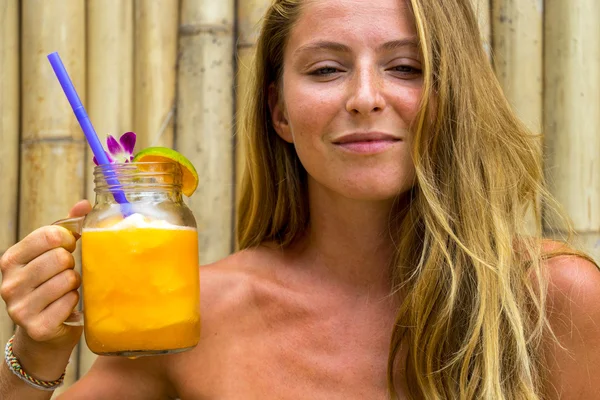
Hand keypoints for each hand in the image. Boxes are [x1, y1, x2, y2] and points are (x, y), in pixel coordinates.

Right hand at [0, 200, 91, 348]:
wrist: (42, 336)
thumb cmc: (50, 287)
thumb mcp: (52, 255)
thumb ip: (67, 228)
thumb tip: (84, 203)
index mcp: (11, 259)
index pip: (48, 235)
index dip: (68, 239)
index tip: (69, 248)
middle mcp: (9, 283)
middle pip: (60, 257)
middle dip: (71, 265)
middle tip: (66, 274)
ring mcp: (20, 307)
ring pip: (68, 279)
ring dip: (74, 284)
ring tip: (66, 291)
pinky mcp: (36, 326)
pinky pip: (71, 301)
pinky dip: (75, 302)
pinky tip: (66, 308)